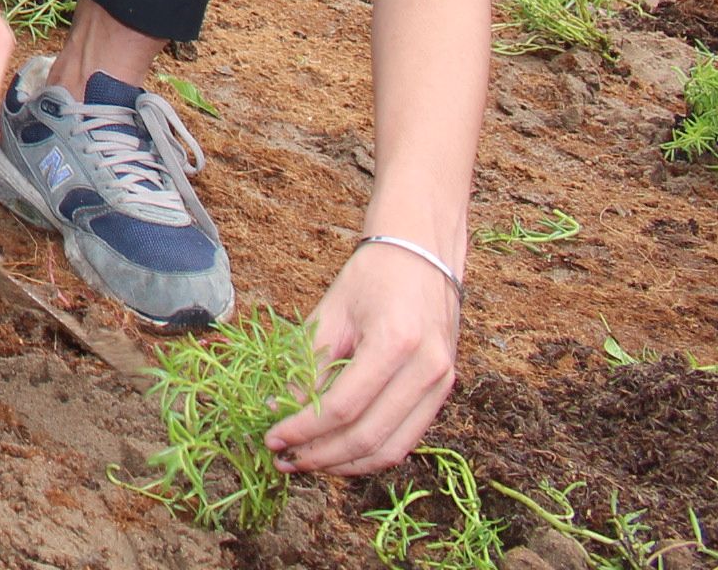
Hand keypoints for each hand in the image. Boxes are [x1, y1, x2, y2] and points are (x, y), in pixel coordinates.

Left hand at [268, 240, 459, 475]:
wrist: (422, 254)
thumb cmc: (372, 276)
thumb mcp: (331, 313)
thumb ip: (310, 364)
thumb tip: (283, 410)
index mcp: (395, 342)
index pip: (343, 407)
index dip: (304, 429)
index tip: (273, 438)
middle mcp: (426, 369)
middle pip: (368, 437)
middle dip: (321, 456)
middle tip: (285, 459)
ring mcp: (441, 383)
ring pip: (391, 449)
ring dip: (345, 464)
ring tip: (307, 461)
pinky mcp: (444, 391)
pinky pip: (406, 438)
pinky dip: (370, 453)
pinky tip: (339, 451)